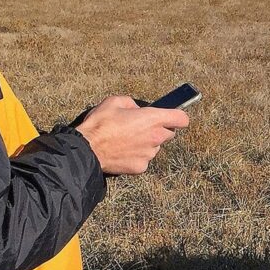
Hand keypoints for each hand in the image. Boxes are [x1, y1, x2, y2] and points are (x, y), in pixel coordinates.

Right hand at [74, 95, 188, 174]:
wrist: (88, 150)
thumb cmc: (101, 124)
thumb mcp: (115, 102)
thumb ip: (133, 104)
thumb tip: (137, 109)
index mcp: (152, 119)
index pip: (181, 119)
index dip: (178, 117)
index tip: (173, 117)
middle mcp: (155, 137)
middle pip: (169, 134)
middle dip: (160, 130)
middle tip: (142, 128)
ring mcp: (149, 154)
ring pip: (155, 147)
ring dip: (147, 143)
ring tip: (128, 140)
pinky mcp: (141, 167)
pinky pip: (144, 159)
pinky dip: (137, 156)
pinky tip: (123, 152)